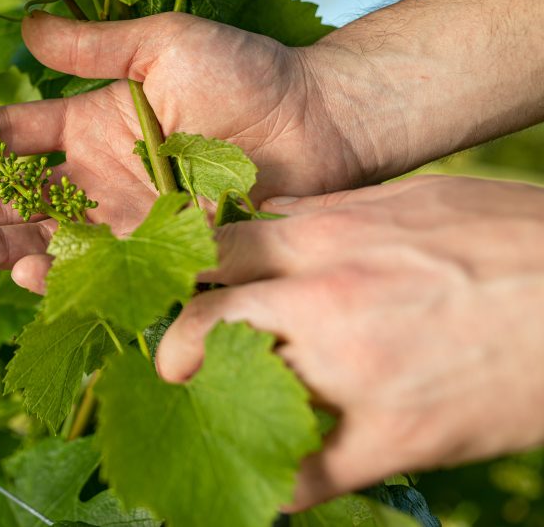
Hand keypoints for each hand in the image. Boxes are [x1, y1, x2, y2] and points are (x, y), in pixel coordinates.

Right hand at [0, 11, 372, 289]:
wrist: (322, 124)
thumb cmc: (247, 75)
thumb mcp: (163, 47)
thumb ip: (94, 50)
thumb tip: (26, 29)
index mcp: (89, 127)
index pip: (10, 139)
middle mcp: (96, 180)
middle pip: (12, 198)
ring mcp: (124, 223)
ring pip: (44, 240)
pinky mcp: (159, 257)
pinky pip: (102, 274)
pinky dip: (63, 276)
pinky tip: (23, 274)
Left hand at [155, 175, 543, 508]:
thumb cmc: (509, 238)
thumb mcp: (413, 200)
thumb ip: (329, 213)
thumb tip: (271, 218)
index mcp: (327, 237)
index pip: (214, 250)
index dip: (184, 275)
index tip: (178, 294)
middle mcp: (324, 299)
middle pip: (203, 323)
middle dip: (174, 347)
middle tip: (174, 366)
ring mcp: (354, 371)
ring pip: (240, 398)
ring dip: (219, 411)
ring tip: (216, 419)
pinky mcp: (395, 436)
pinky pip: (305, 477)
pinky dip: (275, 482)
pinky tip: (267, 477)